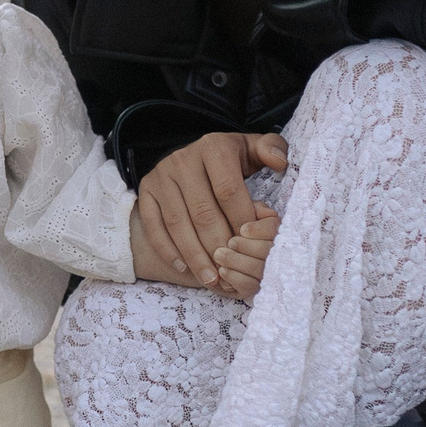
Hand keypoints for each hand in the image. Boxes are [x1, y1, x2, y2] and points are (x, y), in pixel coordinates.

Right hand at [136, 131, 288, 292]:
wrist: (191, 154)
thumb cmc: (230, 160)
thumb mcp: (252, 149)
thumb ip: (272, 150)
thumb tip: (279, 162)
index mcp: (213, 147)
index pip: (228, 190)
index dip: (240, 221)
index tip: (250, 245)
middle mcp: (183, 160)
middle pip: (202, 212)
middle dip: (218, 246)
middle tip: (230, 271)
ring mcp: (160, 176)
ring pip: (177, 223)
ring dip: (194, 256)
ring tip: (210, 279)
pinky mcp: (145, 191)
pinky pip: (153, 225)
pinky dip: (167, 249)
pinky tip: (183, 267)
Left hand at [211, 212, 278, 301]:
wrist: (205, 257)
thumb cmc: (224, 231)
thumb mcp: (234, 214)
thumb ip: (248, 209)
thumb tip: (264, 212)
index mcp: (272, 233)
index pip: (275, 229)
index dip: (260, 230)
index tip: (243, 229)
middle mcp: (275, 255)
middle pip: (268, 251)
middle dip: (246, 246)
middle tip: (230, 242)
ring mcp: (265, 275)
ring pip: (259, 269)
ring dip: (236, 261)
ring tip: (218, 254)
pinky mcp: (252, 291)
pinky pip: (249, 286)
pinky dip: (234, 277)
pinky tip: (222, 270)